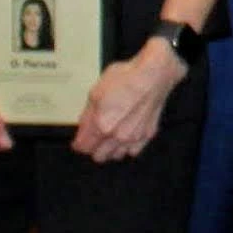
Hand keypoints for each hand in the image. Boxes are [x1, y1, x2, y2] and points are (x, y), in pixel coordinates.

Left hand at [72, 40, 187, 162]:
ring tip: (109, 138)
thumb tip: (84, 127)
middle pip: (99, 156)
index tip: (79, 141)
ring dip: (110, 150)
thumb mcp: (96, 91)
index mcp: (102, 125)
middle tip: (94, 138)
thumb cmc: (127, 79)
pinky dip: (127, 148)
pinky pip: (132, 151)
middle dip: (93, 148)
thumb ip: (87, 115)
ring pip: (115, 156)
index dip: (79, 144)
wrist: (152, 76)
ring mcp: (133, 137)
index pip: (83, 147)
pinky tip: (125, 138)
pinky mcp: (147, 135)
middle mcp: (117, 136)